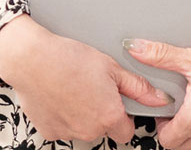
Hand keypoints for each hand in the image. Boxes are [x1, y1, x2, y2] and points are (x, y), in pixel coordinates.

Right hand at [0, 14, 173, 143]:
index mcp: (108, 115)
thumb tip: (158, 98)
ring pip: (83, 128)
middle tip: (92, 87)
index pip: (127, 131)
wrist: (32, 58)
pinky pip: (63, 126)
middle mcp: (90, 129)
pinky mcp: (50, 131)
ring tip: (73, 86)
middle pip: (104, 128)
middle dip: (101, 112)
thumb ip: (137, 86)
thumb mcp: (110, 66)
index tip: (117, 101)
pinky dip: (63, 115)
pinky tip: (60, 94)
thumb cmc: (68, 58)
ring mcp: (69, 132)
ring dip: (82, 113)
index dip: (124, 115)